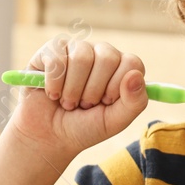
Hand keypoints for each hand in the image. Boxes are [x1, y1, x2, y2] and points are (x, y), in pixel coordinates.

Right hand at [6, 36, 147, 161]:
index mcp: (121, 68)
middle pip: (107, 58)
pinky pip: (57, 59)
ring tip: (68, 102)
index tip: (106, 102)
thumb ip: (135, 102)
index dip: (117, 87)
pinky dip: (54, 84)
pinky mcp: (52, 50)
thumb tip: (136, 75)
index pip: (132, 63)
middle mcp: (101, 54)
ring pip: (81, 57)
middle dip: (93, 90)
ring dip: (72, 90)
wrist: (48, 136)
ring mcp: (77, 49)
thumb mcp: (115, 121)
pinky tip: (52, 94)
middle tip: (85, 104)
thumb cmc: (84, 127)